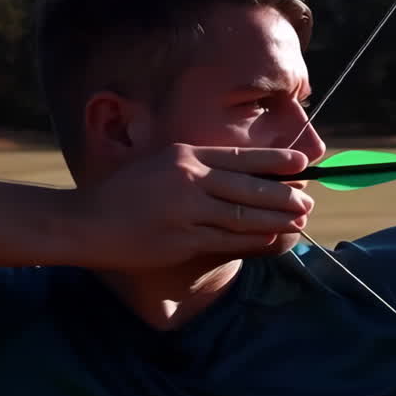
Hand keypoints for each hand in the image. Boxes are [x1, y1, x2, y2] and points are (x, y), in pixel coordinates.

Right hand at [72, 144, 313, 269]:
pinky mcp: (182, 240)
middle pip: (248, 186)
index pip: (240, 156)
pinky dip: (252, 239)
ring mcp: (186, 211)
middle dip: (283, 194)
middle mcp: (189, 179)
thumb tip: (239, 176)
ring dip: (275, 219)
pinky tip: (270, 238)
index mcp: (185, 155)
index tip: (302, 163)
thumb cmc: (124, 193)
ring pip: (242, 216)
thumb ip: (196, 168)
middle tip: (308, 200)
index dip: (275, 160)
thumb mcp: (160, 165)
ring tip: (299, 220)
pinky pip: (226, 239)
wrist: (87, 222)